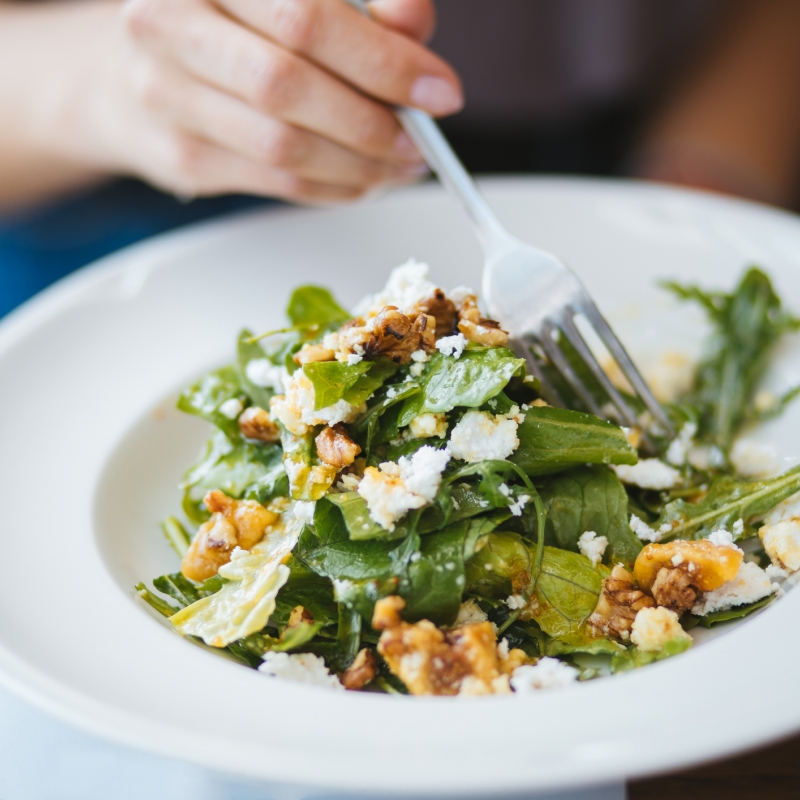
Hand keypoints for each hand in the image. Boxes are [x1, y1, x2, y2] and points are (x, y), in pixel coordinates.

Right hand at [81, 0, 460, 202]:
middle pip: (289, 84)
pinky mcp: (180, 155)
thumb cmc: (229, 24)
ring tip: (400, 164)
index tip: (439, 92)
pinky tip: (363, 180)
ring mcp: (165, 92)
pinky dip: (334, 187)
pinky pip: (275, 183)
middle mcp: (170, 21)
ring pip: (282, 145)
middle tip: (420, 140)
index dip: (384, 61)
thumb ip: (363, 4)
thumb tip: (415, 30)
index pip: (307, 16)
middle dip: (372, 121)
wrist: (131, 70)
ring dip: (358, 165)